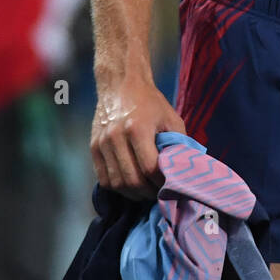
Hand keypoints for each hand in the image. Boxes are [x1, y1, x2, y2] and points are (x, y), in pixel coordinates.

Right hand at [90, 79, 185, 200]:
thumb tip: (185, 169)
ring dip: (132, 194)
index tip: (170, 185)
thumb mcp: (171, 118)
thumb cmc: (150, 102)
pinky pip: (103, 178)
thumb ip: (178, 143)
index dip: (161, 182)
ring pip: (116, 183)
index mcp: (137, 128)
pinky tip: (130, 185)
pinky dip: (117, 187)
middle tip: (158, 195)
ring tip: (145, 192)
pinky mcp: (93, 147)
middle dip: (148, 192)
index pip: (149, 167)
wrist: (120, 84)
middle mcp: (116, 137)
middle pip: (131, 179)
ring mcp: (102, 143)